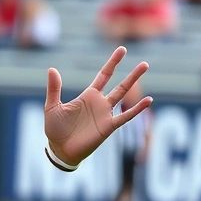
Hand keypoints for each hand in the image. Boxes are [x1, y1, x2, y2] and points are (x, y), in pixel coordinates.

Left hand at [45, 46, 152, 166]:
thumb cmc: (55, 130)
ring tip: (146, 73)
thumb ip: (54, 88)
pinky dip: (137, 109)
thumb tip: (52, 69)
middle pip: (120, 84)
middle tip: (145, 63)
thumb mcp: (52, 106)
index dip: (113, 63)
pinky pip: (126, 116)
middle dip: (132, 74)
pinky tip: (148, 101)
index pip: (104, 75)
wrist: (60, 150)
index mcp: (88, 96)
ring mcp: (106, 114)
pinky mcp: (109, 127)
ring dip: (135, 83)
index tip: (122, 50)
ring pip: (124, 96)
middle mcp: (100, 103)